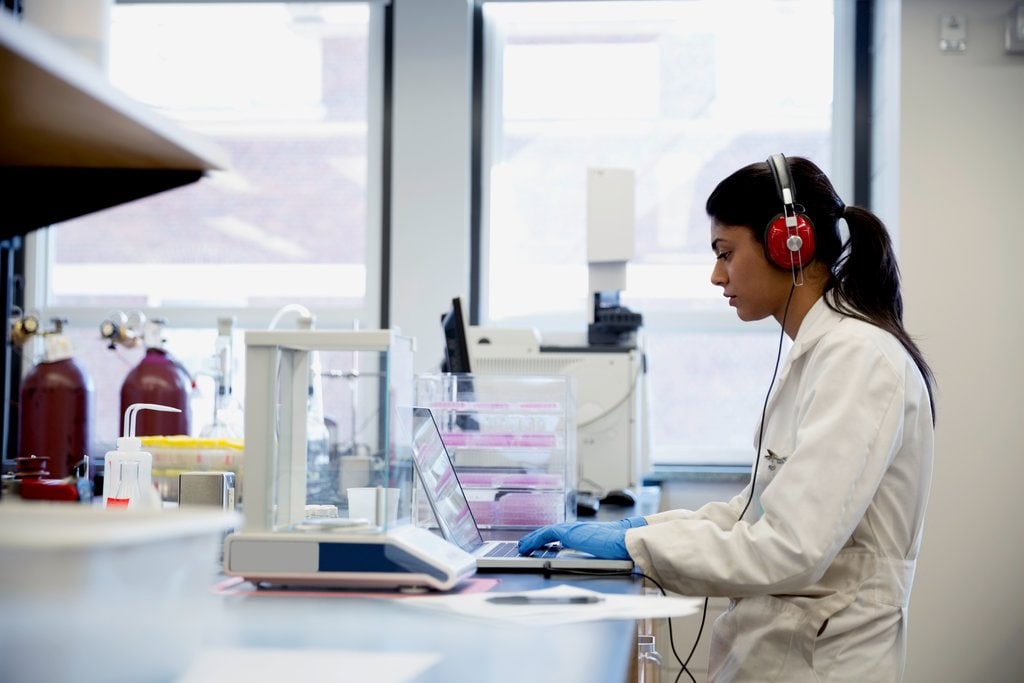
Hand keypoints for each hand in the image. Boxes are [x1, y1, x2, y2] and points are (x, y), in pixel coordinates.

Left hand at [517, 517, 646, 559]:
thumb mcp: (602, 552)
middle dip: (536, 539)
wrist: (625, 541)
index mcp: (583, 533)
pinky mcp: (567, 532)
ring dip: (532, 540)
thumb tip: (589, 561)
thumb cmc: (619, 548)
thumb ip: (591, 554)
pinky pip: (545, 535)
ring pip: (545, 533)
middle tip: (525, 545)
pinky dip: (534, 540)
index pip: (560, 535)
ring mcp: (571, 529)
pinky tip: (527, 546)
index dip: (547, 539)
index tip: (539, 545)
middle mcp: (575, 529)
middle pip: (550, 533)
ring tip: (522, 547)